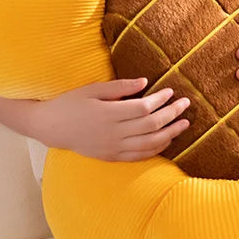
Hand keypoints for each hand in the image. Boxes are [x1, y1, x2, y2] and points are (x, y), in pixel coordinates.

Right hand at [34, 78, 189, 161]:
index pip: (143, 108)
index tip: (171, 91)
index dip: (160, 100)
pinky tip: (167, 140)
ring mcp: (113, 148)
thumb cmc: (72, 103)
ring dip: (170, 133)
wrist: (52, 127)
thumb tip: (145, 82)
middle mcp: (113, 134)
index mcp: (108, 114)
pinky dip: (156, 149)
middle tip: (186, 104)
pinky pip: (139, 156)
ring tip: (184, 124)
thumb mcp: (92, 89)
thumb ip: (120, 87)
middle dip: (172, 114)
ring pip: (149, 144)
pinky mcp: (112, 157)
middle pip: (151, 126)